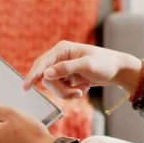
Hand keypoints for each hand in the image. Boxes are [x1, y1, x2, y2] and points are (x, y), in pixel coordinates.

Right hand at [23, 40, 142, 98]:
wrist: (117, 70)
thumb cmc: (105, 63)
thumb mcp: (87, 65)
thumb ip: (66, 69)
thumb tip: (46, 74)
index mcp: (62, 49)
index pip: (42, 63)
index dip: (32, 75)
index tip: (26, 87)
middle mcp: (60, 57)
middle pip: (48, 79)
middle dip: (62, 89)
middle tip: (78, 93)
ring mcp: (63, 68)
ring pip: (55, 86)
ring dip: (68, 92)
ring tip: (83, 90)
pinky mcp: (68, 77)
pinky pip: (62, 89)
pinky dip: (72, 92)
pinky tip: (84, 87)